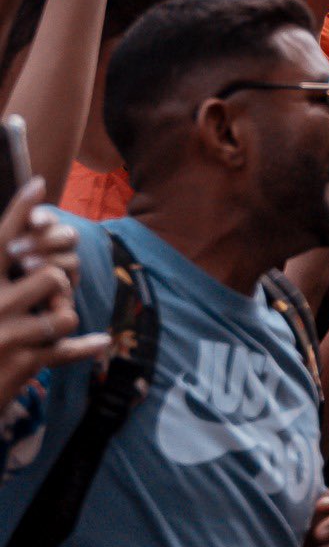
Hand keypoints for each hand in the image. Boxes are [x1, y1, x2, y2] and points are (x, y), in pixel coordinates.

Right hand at [0, 180, 111, 401]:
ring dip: (63, 318)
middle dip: (59, 285)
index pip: (0, 240)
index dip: (19, 210)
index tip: (39, 183)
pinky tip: (101, 342)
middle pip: (50, 276)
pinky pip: (67, 348)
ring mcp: (6, 336)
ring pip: (65, 313)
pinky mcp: (22, 363)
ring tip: (47, 327)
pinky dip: (84, 347)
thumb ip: (6, 275)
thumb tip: (34, 248)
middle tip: (48, 294)